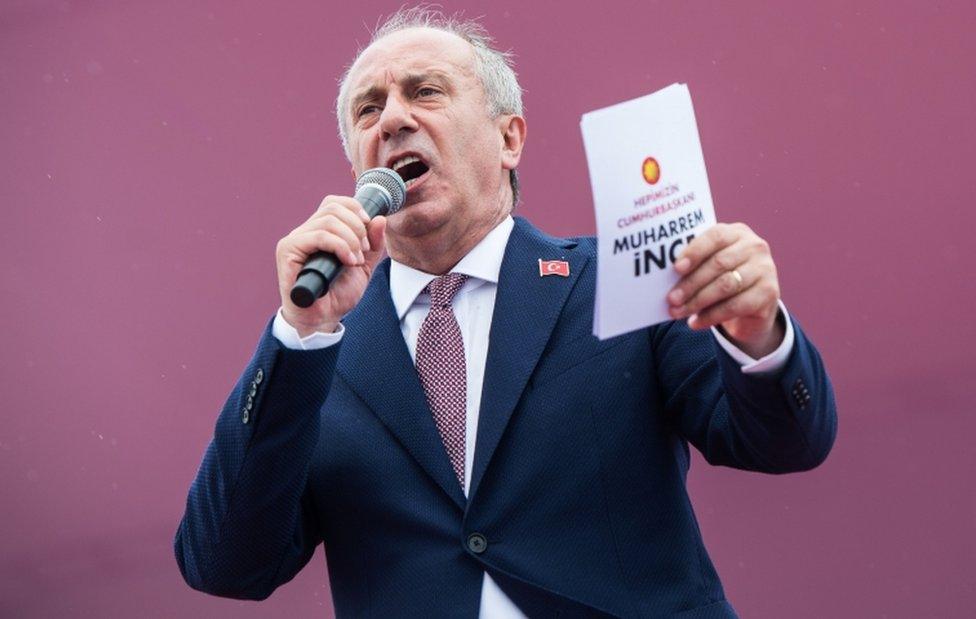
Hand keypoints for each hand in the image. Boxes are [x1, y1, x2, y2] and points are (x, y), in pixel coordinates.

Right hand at [276, 195, 386, 336]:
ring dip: (351, 239)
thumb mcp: (364, 266)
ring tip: (356, 260)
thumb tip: (380, 219)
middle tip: (363, 250)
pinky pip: (318, 236)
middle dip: (357, 227)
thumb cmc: (338, 294)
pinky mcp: (288, 251)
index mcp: (320, 231)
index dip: (355, 209)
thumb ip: (373, 244)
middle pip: (333, 208)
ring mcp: (295, 240)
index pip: (334, 203)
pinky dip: (340, 246)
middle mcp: (305, 232)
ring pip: (328, 221)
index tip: (368, 226)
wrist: (323, 319)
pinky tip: (348, 262)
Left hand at [666, 222, 782, 357]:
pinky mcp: (770, 292)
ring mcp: (766, 268)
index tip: (676, 269)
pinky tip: (695, 323)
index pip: (715, 237)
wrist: (754, 302)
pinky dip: (711, 316)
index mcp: (736, 232)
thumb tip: (663, 276)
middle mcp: (754, 246)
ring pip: (726, 285)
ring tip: (678, 312)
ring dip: (698, 301)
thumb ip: (695, 263)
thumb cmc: (723, 276)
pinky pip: (736, 306)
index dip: (695, 252)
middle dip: (691, 283)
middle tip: (671, 299)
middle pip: (718, 264)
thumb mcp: (711, 264)